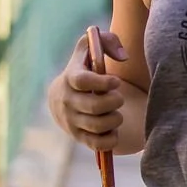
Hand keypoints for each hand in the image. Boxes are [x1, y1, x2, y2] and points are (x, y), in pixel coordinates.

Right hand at [52, 30, 128, 151]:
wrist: (63, 97)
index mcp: (70, 77)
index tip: (116, 81)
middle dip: (114, 102)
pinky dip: (111, 139)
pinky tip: (114, 129)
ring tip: (116, 112)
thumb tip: (123, 57)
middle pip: (93, 106)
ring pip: (97, 126)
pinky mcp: (78, 137)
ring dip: (115, 119)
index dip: (102, 82)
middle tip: (119, 98)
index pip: (82, 82)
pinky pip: (97, 144)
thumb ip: (108, 41)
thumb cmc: (85, 67)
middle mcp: (67, 101)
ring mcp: (71, 121)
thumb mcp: (91, 48)